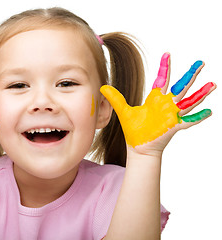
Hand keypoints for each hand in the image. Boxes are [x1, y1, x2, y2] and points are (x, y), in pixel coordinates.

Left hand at [100, 53, 215, 154]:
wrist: (138, 148)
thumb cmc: (134, 130)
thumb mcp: (124, 111)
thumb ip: (115, 98)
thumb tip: (102, 87)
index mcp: (156, 100)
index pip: (163, 79)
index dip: (165, 67)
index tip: (167, 54)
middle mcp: (166, 105)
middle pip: (182, 86)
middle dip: (191, 75)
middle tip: (200, 62)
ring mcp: (172, 115)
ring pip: (189, 101)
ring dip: (201, 94)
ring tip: (212, 84)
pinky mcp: (174, 126)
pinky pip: (188, 121)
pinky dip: (198, 117)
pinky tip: (209, 111)